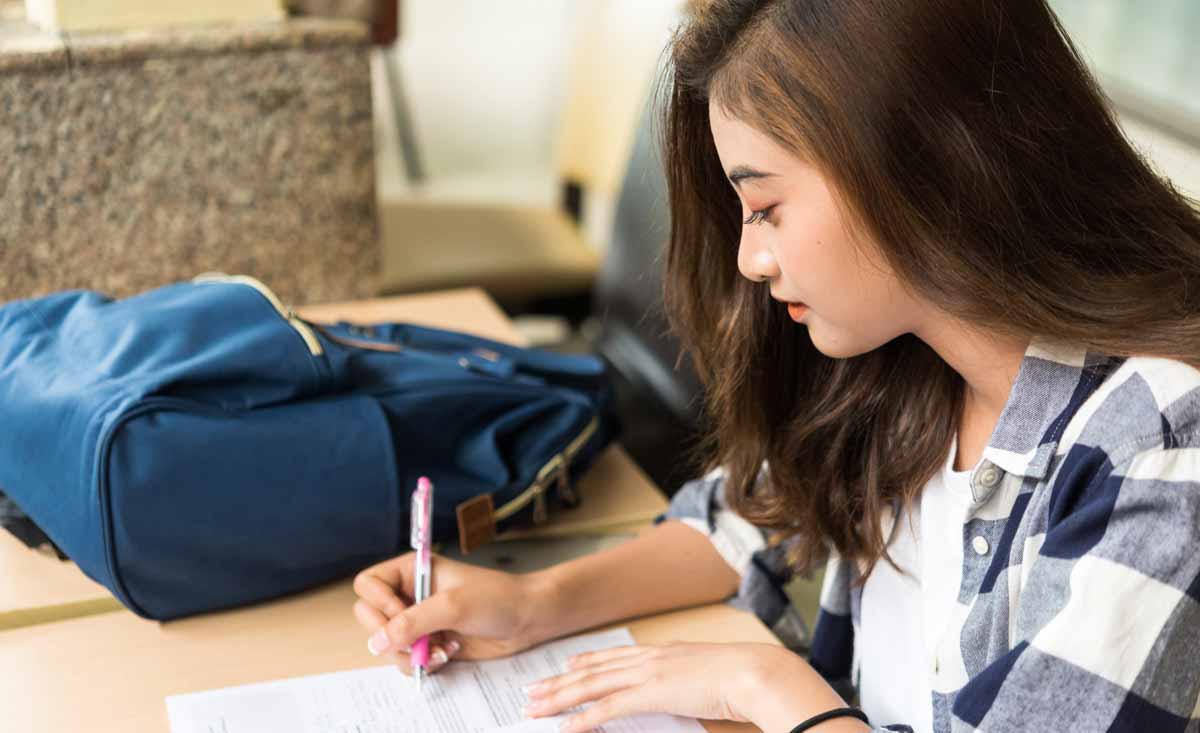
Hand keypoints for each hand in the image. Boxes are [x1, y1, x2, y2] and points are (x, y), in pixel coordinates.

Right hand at [352, 551, 547, 675]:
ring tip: (443, 649)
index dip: (378, 603)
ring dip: (412, 654)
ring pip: (387, 645)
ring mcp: (419, 621)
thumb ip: (412, 622)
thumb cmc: (497, 598)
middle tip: (418, 640)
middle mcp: (410, 595)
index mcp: (412, 571)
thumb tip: (376, 642)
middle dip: (393, 636)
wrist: (527, 619)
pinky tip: (449, 654)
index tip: (401, 614)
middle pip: (370, 618)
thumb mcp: (453, 606)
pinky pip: (407, 660)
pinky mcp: (430, 642)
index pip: (368, 585)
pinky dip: (424, 663)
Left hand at [523, 641, 865, 732]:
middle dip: (560, 682)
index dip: (586, 662)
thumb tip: (678, 690)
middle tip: (532, 691)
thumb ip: (684, 679)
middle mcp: (649, 657)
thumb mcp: (705, 675)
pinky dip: (583, 717)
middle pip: (593, 670)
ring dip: (560, 698)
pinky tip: (565, 726)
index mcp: (662, 652)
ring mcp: (648, 673)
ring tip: (535, 708)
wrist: (755, 672)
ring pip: (592, 685)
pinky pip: (608, 707)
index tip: (565, 666)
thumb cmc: (742, 678)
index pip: (614, 656)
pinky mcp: (651, 692)